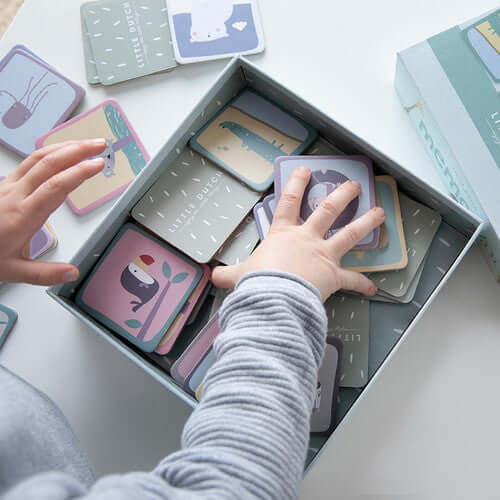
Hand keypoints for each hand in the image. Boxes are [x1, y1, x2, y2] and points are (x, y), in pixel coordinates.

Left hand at [0, 140, 106, 285]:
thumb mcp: (13, 271)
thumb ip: (44, 273)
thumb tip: (71, 272)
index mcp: (22, 215)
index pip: (55, 186)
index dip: (78, 172)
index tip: (97, 164)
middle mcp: (15, 195)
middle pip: (48, 163)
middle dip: (77, 150)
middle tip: (99, 145)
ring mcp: (8, 186)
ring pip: (38, 157)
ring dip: (64, 146)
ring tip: (86, 143)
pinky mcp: (5, 184)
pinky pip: (30, 161)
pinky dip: (51, 151)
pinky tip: (61, 152)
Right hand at [212, 166, 385, 301]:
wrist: (274, 296)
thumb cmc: (258, 280)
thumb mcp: (238, 275)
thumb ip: (228, 274)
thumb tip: (213, 276)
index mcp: (283, 234)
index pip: (289, 201)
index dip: (297, 183)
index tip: (306, 170)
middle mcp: (307, 239)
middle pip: (328, 210)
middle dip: (342, 194)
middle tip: (353, 185)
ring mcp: (323, 255)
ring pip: (349, 234)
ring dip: (366, 222)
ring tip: (380, 212)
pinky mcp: (334, 275)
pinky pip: (352, 280)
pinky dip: (362, 283)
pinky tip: (373, 287)